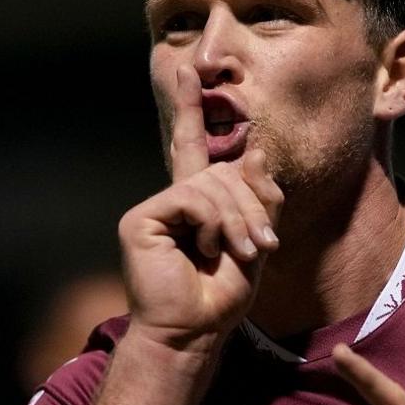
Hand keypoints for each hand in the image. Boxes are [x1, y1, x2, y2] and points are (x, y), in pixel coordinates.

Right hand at [118, 64, 282, 351]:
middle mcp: (172, 199)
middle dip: (252, 206)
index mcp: (195, 202)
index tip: (189, 71)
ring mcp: (154, 208)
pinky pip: (192, 198)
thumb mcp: (256, 244)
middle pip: (223, 171)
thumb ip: (261, 199)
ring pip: (211, 184)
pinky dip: (213, 223)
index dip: (190, 108)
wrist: (193, 333)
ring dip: (238, 220)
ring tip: (239, 253)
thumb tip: (257, 152)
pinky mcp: (140, 218)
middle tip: (264, 246)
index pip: (193, 146)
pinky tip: (208, 249)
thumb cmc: (220, 297)